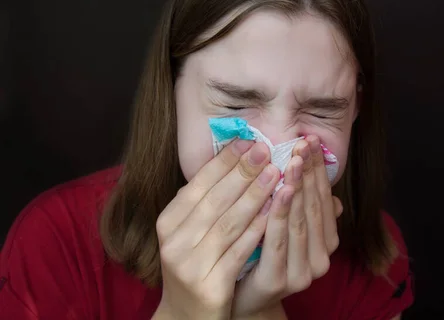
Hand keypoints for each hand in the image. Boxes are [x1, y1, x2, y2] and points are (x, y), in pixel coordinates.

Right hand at [152, 140, 279, 319]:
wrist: (188, 316)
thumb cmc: (197, 264)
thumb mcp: (192, 230)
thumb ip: (208, 199)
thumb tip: (237, 158)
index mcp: (167, 222)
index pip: (198, 184)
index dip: (224, 161)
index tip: (247, 141)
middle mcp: (174, 242)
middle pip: (214, 199)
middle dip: (243, 172)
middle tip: (266, 149)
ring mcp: (190, 265)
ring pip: (229, 222)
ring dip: (255, 195)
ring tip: (276, 173)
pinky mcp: (209, 285)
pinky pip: (239, 251)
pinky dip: (258, 228)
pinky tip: (275, 211)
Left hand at [232, 136, 342, 317]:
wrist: (244, 299)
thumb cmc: (264, 255)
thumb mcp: (286, 226)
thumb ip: (304, 206)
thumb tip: (328, 187)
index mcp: (327, 242)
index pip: (324, 198)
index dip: (318, 169)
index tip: (311, 141)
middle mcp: (321, 258)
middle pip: (314, 206)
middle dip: (308, 173)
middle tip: (302, 144)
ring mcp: (302, 272)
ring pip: (300, 221)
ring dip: (297, 188)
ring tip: (293, 161)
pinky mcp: (279, 280)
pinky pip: (279, 241)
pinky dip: (279, 214)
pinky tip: (278, 191)